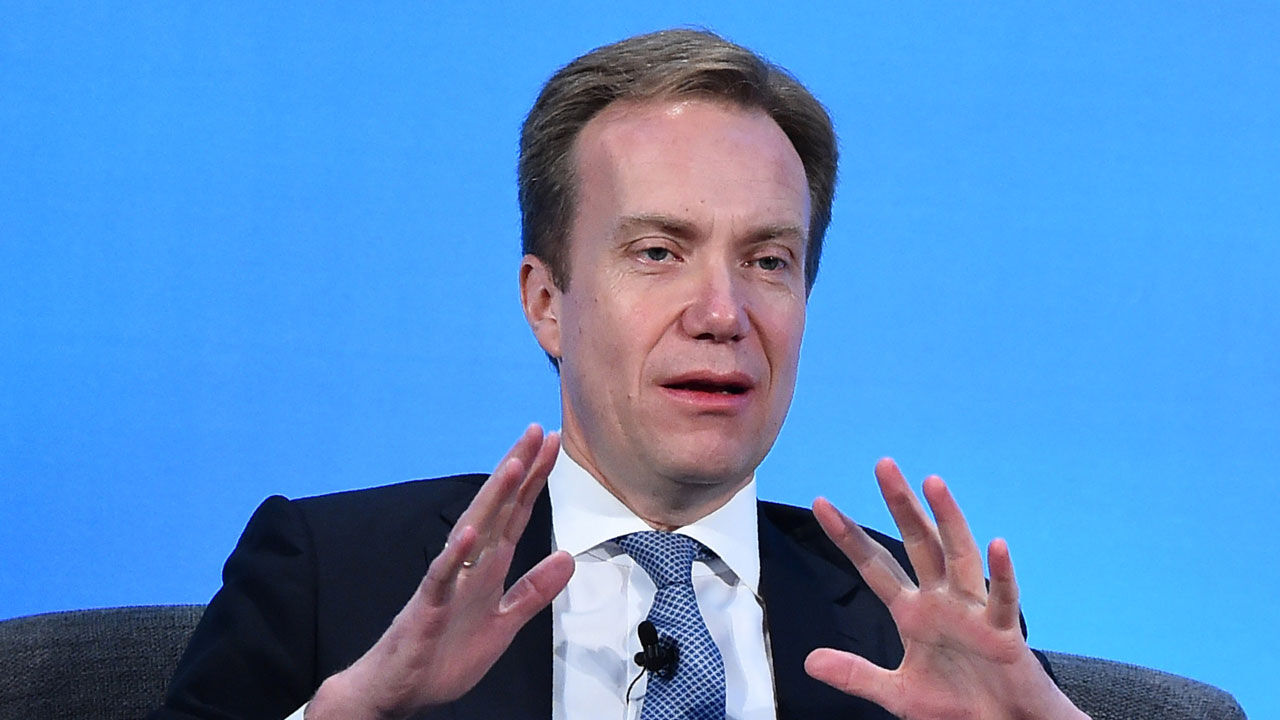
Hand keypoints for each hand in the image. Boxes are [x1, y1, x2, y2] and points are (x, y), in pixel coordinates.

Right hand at [307, 425, 574, 719]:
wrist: (400, 690)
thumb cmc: (444, 654)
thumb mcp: (505, 624)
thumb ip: (534, 591)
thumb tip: (567, 558)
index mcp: (487, 567)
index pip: (515, 514)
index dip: (534, 481)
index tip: (551, 445)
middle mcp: (468, 564)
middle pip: (497, 509)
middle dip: (518, 471)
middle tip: (538, 432)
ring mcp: (447, 582)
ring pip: (473, 531)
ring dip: (493, 498)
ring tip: (514, 465)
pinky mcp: (427, 607)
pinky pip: (441, 577)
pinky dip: (454, 556)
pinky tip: (467, 534)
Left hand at [804, 459, 1086, 719]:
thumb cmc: (958, 705)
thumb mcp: (897, 693)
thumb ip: (856, 675)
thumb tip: (809, 661)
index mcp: (913, 613)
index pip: (875, 566)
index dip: (849, 536)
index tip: (821, 503)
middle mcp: (942, 602)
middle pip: (918, 544)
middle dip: (901, 506)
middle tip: (883, 465)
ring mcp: (973, 613)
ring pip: (959, 557)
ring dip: (948, 520)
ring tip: (932, 483)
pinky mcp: (1003, 634)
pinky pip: (1002, 599)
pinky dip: (1001, 574)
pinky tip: (997, 544)